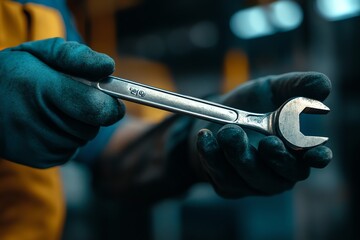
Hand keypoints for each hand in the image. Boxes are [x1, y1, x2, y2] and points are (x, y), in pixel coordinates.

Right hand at [0, 38, 124, 167]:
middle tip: (77, 100)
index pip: (95, 107)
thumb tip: (108, 67)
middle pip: (92, 126)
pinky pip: (71, 151)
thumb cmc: (16, 73)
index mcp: (42, 88)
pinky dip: (67, 139)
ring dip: (80, 126)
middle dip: (94, 114)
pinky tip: (49, 126)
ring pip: (83, 139)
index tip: (112, 99)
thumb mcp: (42, 53)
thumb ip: (77, 56)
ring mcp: (37, 144)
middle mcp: (38, 120)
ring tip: (56, 111)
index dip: (111, 105)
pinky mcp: (38, 159)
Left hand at [192, 72, 332, 197]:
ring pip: (249, 177)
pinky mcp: (227, 185)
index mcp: (295, 150)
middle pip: (281, 175)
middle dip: (275, 159)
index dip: (317, 158)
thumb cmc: (250, 105)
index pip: (313, 160)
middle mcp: (277, 172)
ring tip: (228, 131)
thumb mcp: (270, 90)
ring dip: (238, 154)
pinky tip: (205, 137)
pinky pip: (221, 175)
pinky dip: (212, 156)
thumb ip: (294, 87)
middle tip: (267, 141)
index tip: (316, 152)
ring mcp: (251, 182)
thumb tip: (323, 86)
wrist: (214, 118)